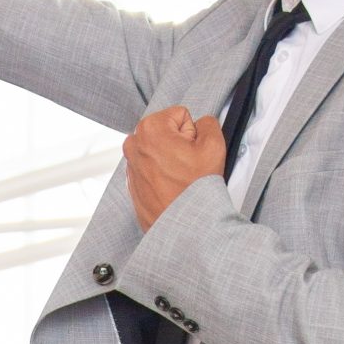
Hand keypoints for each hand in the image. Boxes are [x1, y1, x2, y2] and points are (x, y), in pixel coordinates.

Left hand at [121, 104, 224, 230]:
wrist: (181, 228)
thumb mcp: (214, 146)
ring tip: (179, 178)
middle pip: (168, 131)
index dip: (192, 133)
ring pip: (160, 150)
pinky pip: (153, 168)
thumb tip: (202, 123)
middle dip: (180, 145)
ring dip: (171, 160)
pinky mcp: (131, 181)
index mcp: (150, 128)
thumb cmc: (193, 190)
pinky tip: (171, 187)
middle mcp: (134, 144)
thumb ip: (208, 123)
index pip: (181, 115)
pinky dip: (162, 174)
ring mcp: (130, 164)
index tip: (192, 152)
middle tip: (187, 166)